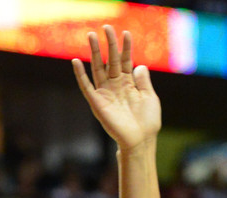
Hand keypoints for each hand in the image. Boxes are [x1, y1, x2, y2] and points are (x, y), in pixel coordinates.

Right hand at [72, 25, 161, 151]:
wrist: (140, 141)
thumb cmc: (147, 122)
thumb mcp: (150, 97)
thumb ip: (143, 81)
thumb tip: (140, 66)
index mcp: (129, 84)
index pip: (126, 60)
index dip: (126, 47)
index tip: (126, 33)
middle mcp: (116, 86)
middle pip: (111, 60)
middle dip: (109, 44)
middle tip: (107, 27)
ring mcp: (106, 93)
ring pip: (98, 68)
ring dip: (95, 52)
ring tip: (92, 35)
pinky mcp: (97, 103)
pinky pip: (86, 86)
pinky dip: (80, 75)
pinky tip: (76, 61)